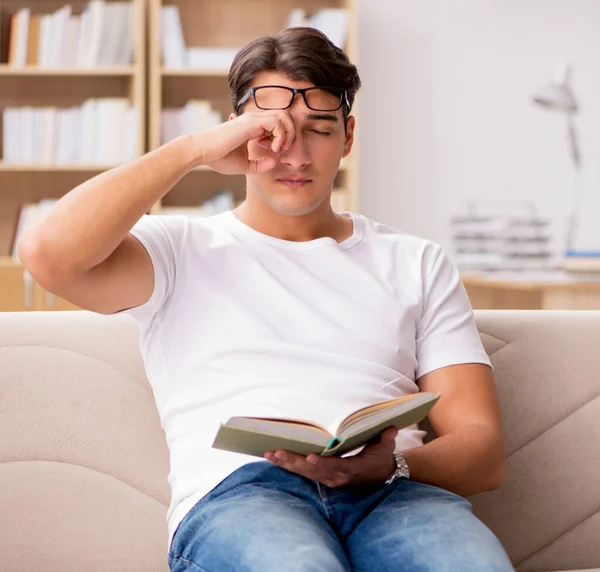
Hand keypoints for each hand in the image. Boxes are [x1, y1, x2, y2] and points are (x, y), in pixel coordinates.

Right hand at [198, 111, 295, 174]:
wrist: (202, 153)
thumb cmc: (219, 158)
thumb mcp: (244, 165)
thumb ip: (260, 165)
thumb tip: (275, 162)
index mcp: (253, 127)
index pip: (277, 122)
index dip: (282, 136)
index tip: (275, 151)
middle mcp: (254, 120)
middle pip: (284, 116)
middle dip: (290, 132)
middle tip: (283, 148)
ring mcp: (252, 119)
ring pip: (283, 116)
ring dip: (287, 133)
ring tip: (279, 148)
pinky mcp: (250, 123)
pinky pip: (276, 122)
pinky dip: (280, 135)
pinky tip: (273, 148)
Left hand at [264, 427, 398, 487]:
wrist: (381, 476)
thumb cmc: (381, 459)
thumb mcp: (386, 449)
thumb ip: (386, 439)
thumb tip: (390, 428)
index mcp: (351, 470)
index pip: (334, 467)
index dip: (322, 464)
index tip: (310, 458)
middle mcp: (336, 477)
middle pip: (312, 472)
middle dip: (293, 462)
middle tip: (276, 453)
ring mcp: (327, 479)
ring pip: (304, 473)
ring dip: (286, 464)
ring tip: (269, 454)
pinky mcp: (322, 477)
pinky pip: (303, 473)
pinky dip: (288, 466)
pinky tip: (273, 458)